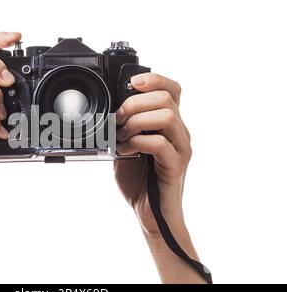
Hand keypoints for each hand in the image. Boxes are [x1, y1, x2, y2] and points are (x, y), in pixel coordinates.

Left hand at [114, 73, 191, 237]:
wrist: (148, 212)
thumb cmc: (138, 178)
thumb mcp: (127, 144)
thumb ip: (125, 126)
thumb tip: (110, 108)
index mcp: (168, 123)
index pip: (172, 89)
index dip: (154, 79)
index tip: (132, 83)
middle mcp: (179, 132)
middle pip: (166, 98)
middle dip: (135, 103)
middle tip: (118, 119)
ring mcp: (180, 148)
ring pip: (166, 116)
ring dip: (136, 122)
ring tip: (122, 137)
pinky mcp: (176, 165)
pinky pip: (160, 143)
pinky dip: (137, 142)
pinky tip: (125, 151)